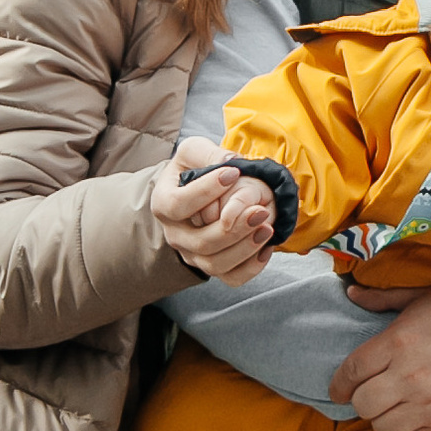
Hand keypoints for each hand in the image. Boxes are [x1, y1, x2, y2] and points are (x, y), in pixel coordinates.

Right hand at [151, 149, 275, 285]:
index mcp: (163, 204)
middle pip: (200, 242)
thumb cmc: (193, 169)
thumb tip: (231, 161)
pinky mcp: (211, 265)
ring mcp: (192, 254)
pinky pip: (231, 278)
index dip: (205, 191)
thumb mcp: (194, 152)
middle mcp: (175, 235)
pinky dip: (251, 268)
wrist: (193, 193)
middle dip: (233, 228)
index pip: (178, 205)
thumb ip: (208, 153)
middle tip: (259, 210)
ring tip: (266, 227)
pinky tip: (266, 247)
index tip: (232, 172)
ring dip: (244, 249)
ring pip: (215, 264)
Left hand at [327, 286, 430, 430]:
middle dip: (361, 402)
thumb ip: (386, 298)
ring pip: (383, 429)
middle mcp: (410, 377)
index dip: (338, 384)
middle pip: (363, 405)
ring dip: (383, 420)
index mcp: (399, 342)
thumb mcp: (429, 296)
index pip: (350, 373)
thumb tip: (352, 292)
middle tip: (370, 396)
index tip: (340, 389)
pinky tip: (415, 420)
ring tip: (393, 409)